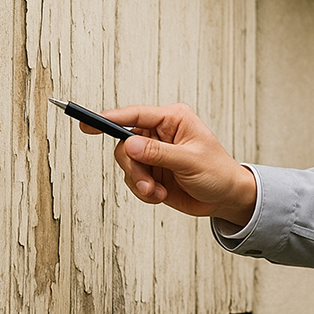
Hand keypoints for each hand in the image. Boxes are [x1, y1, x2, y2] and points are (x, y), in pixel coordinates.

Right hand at [81, 103, 256, 224]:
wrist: (226, 198)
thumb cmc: (218, 173)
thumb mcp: (190, 161)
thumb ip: (159, 153)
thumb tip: (129, 144)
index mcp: (173, 119)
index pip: (135, 115)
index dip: (110, 118)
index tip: (88, 124)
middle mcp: (161, 134)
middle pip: (124, 143)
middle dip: (132, 166)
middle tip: (146, 183)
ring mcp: (154, 153)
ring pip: (127, 164)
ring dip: (139, 182)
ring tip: (158, 192)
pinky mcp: (151, 172)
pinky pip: (132, 180)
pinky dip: (143, 191)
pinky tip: (161, 195)